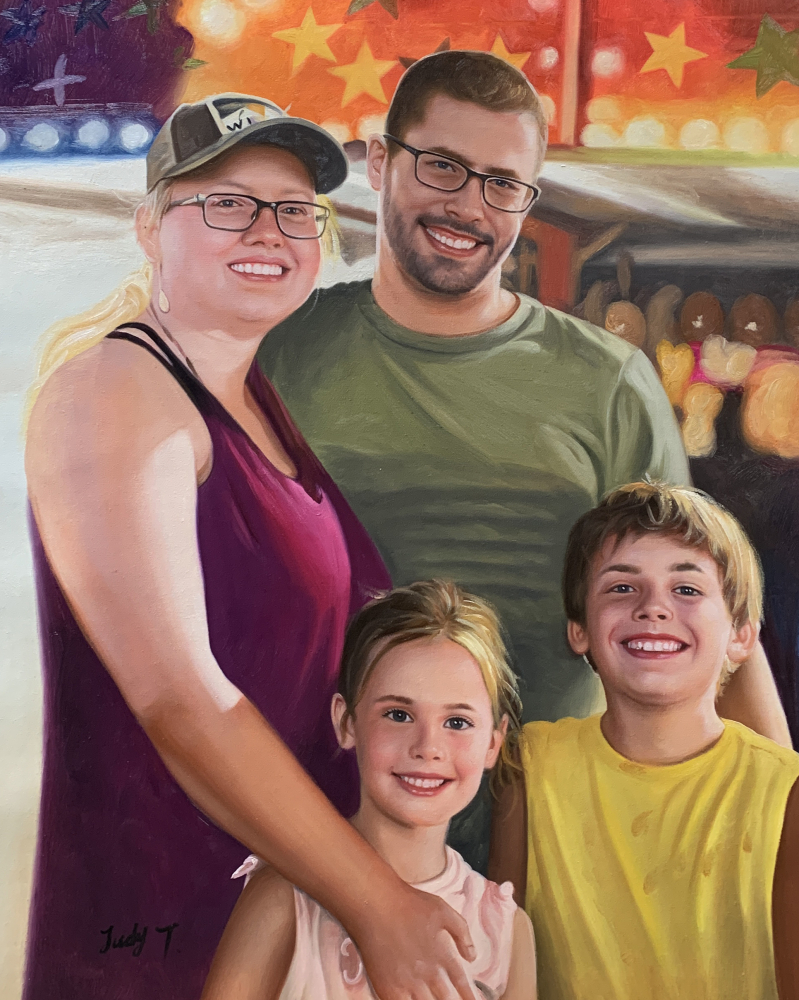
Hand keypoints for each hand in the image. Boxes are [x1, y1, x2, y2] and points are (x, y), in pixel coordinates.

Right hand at [353, 882, 476, 999]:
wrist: (376, 904)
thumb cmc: (408, 904)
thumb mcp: (443, 910)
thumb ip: (462, 933)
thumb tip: (472, 956)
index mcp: (443, 956)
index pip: (463, 985)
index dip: (469, 997)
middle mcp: (429, 974)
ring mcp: (408, 983)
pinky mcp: (389, 989)